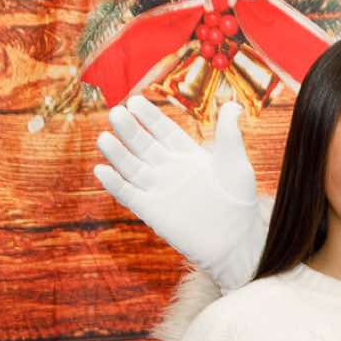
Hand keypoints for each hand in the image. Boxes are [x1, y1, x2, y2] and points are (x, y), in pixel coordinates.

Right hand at [94, 96, 263, 289]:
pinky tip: (101, 170)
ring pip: (131, 167)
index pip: (164, 131)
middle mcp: (170, 170)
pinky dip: (114, 184)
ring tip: (104, 137)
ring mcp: (159, 189)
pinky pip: (128, 194)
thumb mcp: (235, 163)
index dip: (150, 117)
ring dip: (117, 153)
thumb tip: (232, 105)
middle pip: (144, 145)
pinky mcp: (151, 210)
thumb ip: (229, 135)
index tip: (136, 100)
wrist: (235, 240)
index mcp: (188, 156)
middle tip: (116, 112)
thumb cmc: (239, 201)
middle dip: (130, 130)